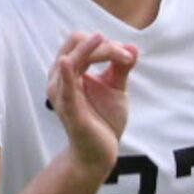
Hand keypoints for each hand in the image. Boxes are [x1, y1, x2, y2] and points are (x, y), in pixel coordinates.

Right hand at [46, 31, 138, 177]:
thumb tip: (133, 46)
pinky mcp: (68, 110)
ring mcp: (62, 93)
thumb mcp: (116, 88)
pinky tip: (67, 62)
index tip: (128, 57)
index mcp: (70, 70)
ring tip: (120, 53)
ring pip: (72, 59)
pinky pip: (65, 89)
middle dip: (104, 46)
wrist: (100, 151)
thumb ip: (121, 67)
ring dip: (97, 52)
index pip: (81, 41)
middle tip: (126, 57)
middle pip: (75, 43)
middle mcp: (60, 77)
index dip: (106, 44)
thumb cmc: (104, 119)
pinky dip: (66, 74)